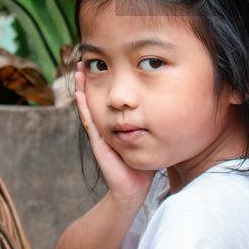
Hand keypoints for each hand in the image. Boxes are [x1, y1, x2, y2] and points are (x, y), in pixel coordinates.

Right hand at [74, 64, 152, 204]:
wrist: (134, 189)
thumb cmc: (142, 166)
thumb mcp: (149, 139)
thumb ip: (152, 125)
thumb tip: (169, 107)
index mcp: (116, 125)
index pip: (108, 99)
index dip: (105, 82)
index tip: (104, 63)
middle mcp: (106, 128)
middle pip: (95, 99)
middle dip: (90, 80)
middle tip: (85, 60)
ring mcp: (100, 135)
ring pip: (88, 107)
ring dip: (82, 89)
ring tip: (80, 71)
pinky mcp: (100, 144)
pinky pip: (90, 123)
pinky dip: (84, 109)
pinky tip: (80, 95)